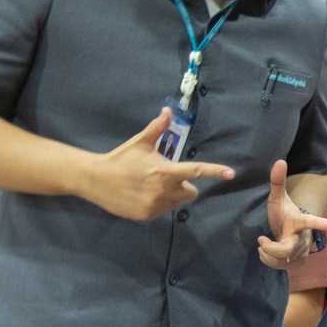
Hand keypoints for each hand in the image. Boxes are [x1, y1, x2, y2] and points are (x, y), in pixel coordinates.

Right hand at [83, 108, 234, 220]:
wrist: (95, 179)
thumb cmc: (121, 159)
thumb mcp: (140, 143)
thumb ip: (158, 128)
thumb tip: (168, 110)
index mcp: (165, 171)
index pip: (195, 171)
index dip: (214, 172)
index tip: (230, 173)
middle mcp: (164, 191)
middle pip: (191, 193)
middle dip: (184, 186)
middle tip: (167, 177)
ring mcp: (156, 205)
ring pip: (177, 203)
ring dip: (171, 195)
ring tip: (151, 186)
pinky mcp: (148, 215)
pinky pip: (162, 210)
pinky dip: (158, 204)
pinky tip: (142, 195)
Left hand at [257, 161, 326, 268]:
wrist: (290, 233)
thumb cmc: (284, 215)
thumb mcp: (278, 199)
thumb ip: (278, 182)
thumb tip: (279, 161)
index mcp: (300, 222)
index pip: (310, 222)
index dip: (319, 223)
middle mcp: (303, 239)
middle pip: (287, 249)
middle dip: (271, 247)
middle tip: (261, 239)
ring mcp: (301, 252)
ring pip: (281, 259)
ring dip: (266, 252)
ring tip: (263, 244)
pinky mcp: (296, 263)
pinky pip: (279, 265)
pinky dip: (267, 259)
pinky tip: (266, 252)